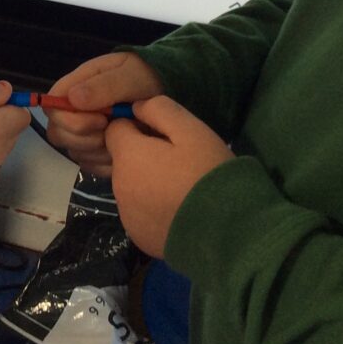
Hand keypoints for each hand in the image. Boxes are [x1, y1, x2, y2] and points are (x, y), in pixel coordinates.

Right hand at [45, 52, 163, 175]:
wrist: (164, 90)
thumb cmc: (145, 77)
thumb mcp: (129, 75)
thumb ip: (104, 86)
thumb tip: (73, 99)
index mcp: (75, 87)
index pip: (52, 107)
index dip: (69, 120)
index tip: (101, 120)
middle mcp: (73, 111)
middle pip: (57, 133)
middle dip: (84, 139)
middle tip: (112, 132)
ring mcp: (82, 133)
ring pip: (73, 152)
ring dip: (97, 152)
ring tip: (123, 140)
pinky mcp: (94, 150)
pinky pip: (90, 165)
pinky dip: (107, 163)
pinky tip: (124, 152)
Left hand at [107, 95, 233, 258]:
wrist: (227, 233)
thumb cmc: (208, 175)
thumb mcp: (192, 131)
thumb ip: (160, 111)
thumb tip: (136, 107)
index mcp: (128, 156)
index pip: (115, 129)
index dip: (138, 126)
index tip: (165, 135)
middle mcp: (118, 185)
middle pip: (124, 159)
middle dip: (145, 156)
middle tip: (181, 162)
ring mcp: (126, 214)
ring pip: (131, 186)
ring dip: (149, 182)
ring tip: (183, 188)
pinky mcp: (138, 236)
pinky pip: (139, 212)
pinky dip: (153, 208)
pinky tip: (180, 211)